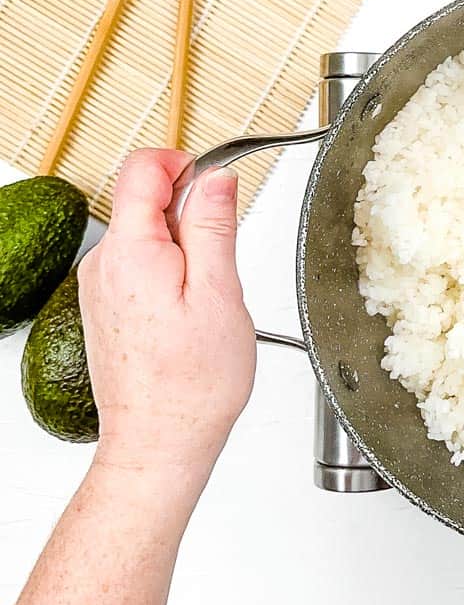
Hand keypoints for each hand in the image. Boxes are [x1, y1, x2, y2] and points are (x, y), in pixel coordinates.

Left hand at [78, 150, 254, 486]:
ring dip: (185, 248)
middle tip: (223, 264)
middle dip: (192, 214)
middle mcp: (103, 262)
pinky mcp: (106, 306)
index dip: (186, 164)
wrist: (160, 440)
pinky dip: (171, 273)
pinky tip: (190, 314)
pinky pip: (140, 265)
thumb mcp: (220, 293)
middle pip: (145, 199)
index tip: (218, 188)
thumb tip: (217, 177)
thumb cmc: (193, 381)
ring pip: (146, 234)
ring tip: (208, 298)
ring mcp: (99, 286)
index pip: (143, 167)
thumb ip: (214, 226)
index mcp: (131, 250)